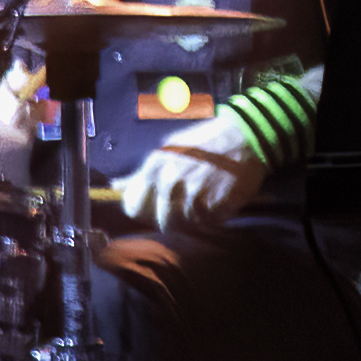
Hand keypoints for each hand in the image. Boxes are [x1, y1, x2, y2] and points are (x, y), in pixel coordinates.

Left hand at [122, 122, 254, 223]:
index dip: (144, 211)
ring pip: (186, 225)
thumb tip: (115, 186)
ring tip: (206, 200)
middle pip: (161, 221)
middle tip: (187, 205)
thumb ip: (141, 172)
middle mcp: (170, 182)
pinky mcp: (217, 203)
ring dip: (196, 218)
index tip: (155, 208)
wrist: (245, 135)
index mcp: (154, 168)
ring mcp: (194, 194)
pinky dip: (214, 217)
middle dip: (173, 218)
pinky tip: (219, 201)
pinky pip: (209, 222)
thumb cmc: (204, 142)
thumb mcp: (168, 150)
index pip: (133, 207)